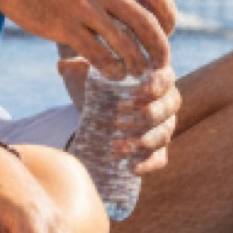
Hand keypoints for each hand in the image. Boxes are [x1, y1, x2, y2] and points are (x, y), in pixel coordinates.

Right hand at [2, 0, 171, 75]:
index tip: (168, 32)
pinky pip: (97, 54)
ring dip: (137, 62)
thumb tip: (146, 3)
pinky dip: (111, 68)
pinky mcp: (64, 26)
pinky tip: (116, 74)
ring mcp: (83, 6)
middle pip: (145, 22)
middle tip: (162, 62)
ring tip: (141, 73)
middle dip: (159, 46)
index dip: (169, 17)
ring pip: (124, 41)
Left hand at [53, 57, 181, 176]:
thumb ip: (79, 68)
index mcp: (155, 77)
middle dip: (148, 114)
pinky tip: (128, 166)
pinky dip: (147, 164)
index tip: (140, 89)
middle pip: (171, 106)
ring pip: (164, 134)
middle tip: (118, 118)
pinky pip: (160, 159)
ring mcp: (164, 127)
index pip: (167, 77)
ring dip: (142, 141)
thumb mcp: (90, 75)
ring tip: (114, 145)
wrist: (102, 113)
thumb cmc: (100, 87)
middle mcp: (166, 101)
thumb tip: (62, 66)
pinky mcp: (157, 150)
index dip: (158, 83)